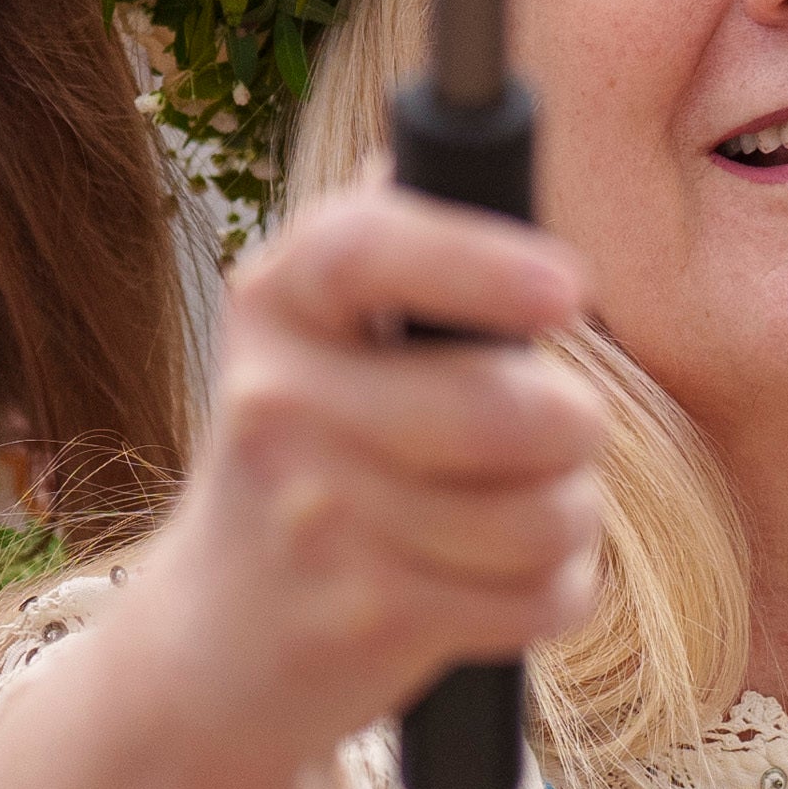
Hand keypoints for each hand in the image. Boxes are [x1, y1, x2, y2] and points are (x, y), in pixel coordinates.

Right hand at [92, 184, 604, 777]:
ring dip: (570, 518)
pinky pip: (540, 595)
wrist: (212, 647)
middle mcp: (276, 403)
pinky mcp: (364, 621)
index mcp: (273, 306)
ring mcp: (315, 519)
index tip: (568, 289)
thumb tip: (448, 141)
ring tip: (525, 515)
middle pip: (503, 406)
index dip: (478, 262)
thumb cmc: (307, 468)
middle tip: (562, 432)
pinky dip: (555, 594)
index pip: (363, 248)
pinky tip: (507, 586)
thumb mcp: (312, 345)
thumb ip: (387, 250)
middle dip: (575, 427)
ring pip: (542, 511)